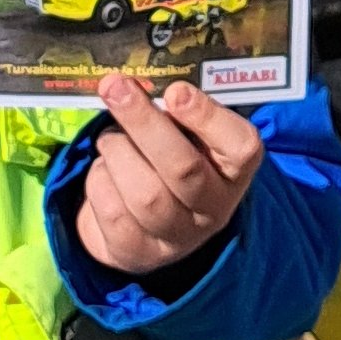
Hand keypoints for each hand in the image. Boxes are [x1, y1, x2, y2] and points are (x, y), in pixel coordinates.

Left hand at [76, 71, 263, 279]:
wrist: (144, 225)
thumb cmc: (168, 161)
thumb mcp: (185, 136)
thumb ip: (174, 112)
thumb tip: (135, 86)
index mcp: (234, 172)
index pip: (240, 147)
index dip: (208, 118)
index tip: (175, 91)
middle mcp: (213, 210)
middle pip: (184, 169)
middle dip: (145, 123)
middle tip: (115, 87)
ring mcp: (176, 237)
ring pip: (145, 194)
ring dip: (117, 153)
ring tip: (110, 138)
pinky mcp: (137, 253)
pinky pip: (112, 211)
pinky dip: (100, 180)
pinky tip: (105, 170)